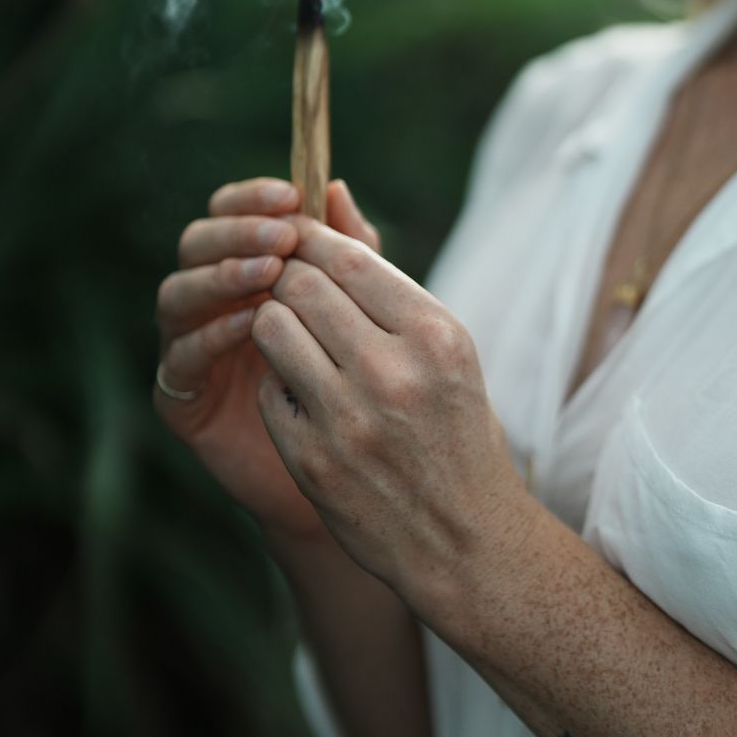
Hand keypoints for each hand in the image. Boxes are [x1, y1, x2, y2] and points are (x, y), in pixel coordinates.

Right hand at [154, 175, 381, 543]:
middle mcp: (211, 302)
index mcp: (247, 269)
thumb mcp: (367, 313)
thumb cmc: (366, 386)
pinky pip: (180, 359)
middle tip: (284, 236)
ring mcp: (189, 349)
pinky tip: (251, 324)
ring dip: (222, 276)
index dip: (255, 199)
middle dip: (239, 232)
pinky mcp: (182, 400)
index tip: (293, 193)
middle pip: (197, 243)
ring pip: (177, 294)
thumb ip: (351, 254)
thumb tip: (337, 187)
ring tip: (272, 272)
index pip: (234, 213)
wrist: (360, 477)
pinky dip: (211, 335)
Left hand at [249, 215, 534, 624]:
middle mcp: (393, 372)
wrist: (468, 543)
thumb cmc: (460, 432)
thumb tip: (331, 193)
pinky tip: (303, 396)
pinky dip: (277, 383)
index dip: (312, 239)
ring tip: (293, 338)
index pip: (349, 258)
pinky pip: (268, 389)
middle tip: (288, 287)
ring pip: (272, 329)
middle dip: (286, 277)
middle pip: (301, 286)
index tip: (299, 238)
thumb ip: (385, 282)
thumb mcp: (446, 351)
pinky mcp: (312, 460)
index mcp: (436, 336)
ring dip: (274, 324)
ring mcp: (349, 419)